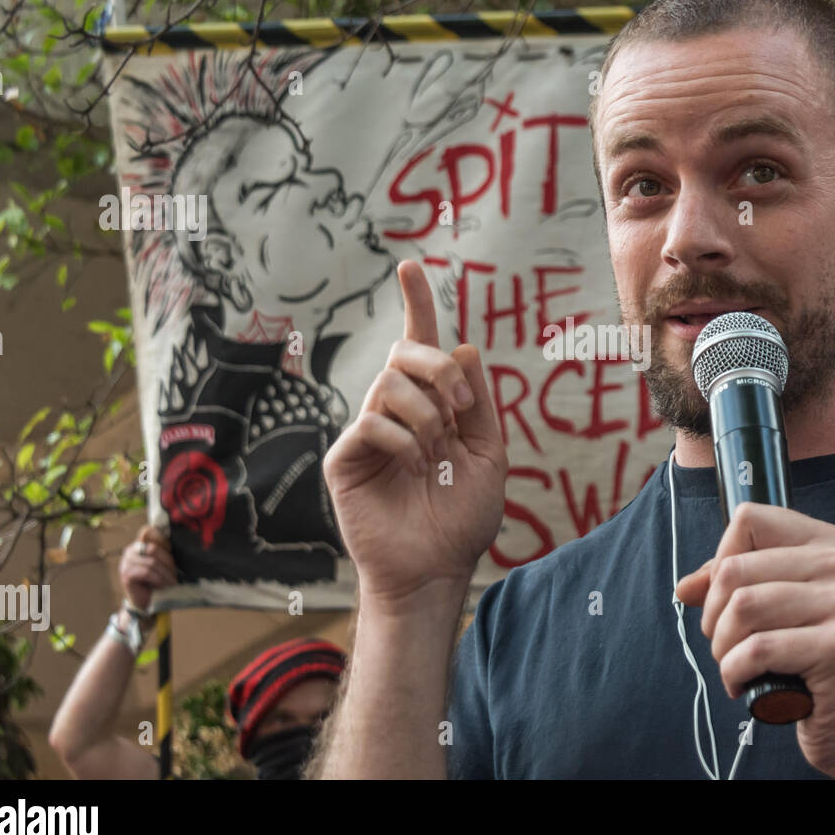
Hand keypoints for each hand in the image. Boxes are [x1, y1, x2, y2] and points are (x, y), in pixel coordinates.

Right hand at [118, 525, 175, 612]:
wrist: (147, 602)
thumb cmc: (157, 581)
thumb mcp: (162, 562)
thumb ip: (163, 550)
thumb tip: (176, 538)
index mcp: (139, 544)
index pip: (147, 531)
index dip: (162, 539)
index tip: (171, 551)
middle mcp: (130, 551)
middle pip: (153, 548)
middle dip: (168, 562)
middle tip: (175, 574)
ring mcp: (126, 562)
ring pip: (152, 562)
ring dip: (165, 574)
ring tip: (171, 582)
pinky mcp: (126, 575)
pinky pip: (147, 572)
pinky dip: (158, 579)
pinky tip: (162, 586)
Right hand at [322, 260, 506, 604]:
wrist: (437, 568)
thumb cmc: (462, 518)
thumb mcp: (489, 454)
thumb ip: (479, 403)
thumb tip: (464, 347)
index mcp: (430, 406)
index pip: (420, 344)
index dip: (416, 303)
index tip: (411, 266)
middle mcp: (396, 412)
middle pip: (406, 352)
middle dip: (438, 368)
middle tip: (460, 408)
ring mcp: (367, 433)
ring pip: (390, 384)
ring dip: (426, 414)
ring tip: (435, 453)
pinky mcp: (345, 458)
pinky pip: (372, 423)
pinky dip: (402, 440)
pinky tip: (411, 466)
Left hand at [675, 502, 834, 778]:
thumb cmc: (815, 664)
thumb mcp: (778, 611)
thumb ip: (733, 587)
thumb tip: (685, 586)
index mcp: (827, 543)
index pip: (749, 520)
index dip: (722, 562)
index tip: (729, 600)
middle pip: (735, 569)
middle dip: (713, 617)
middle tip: (729, 646)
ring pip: (741, 607)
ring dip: (723, 647)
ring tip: (738, 666)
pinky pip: (756, 649)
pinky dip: (734, 673)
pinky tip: (745, 685)